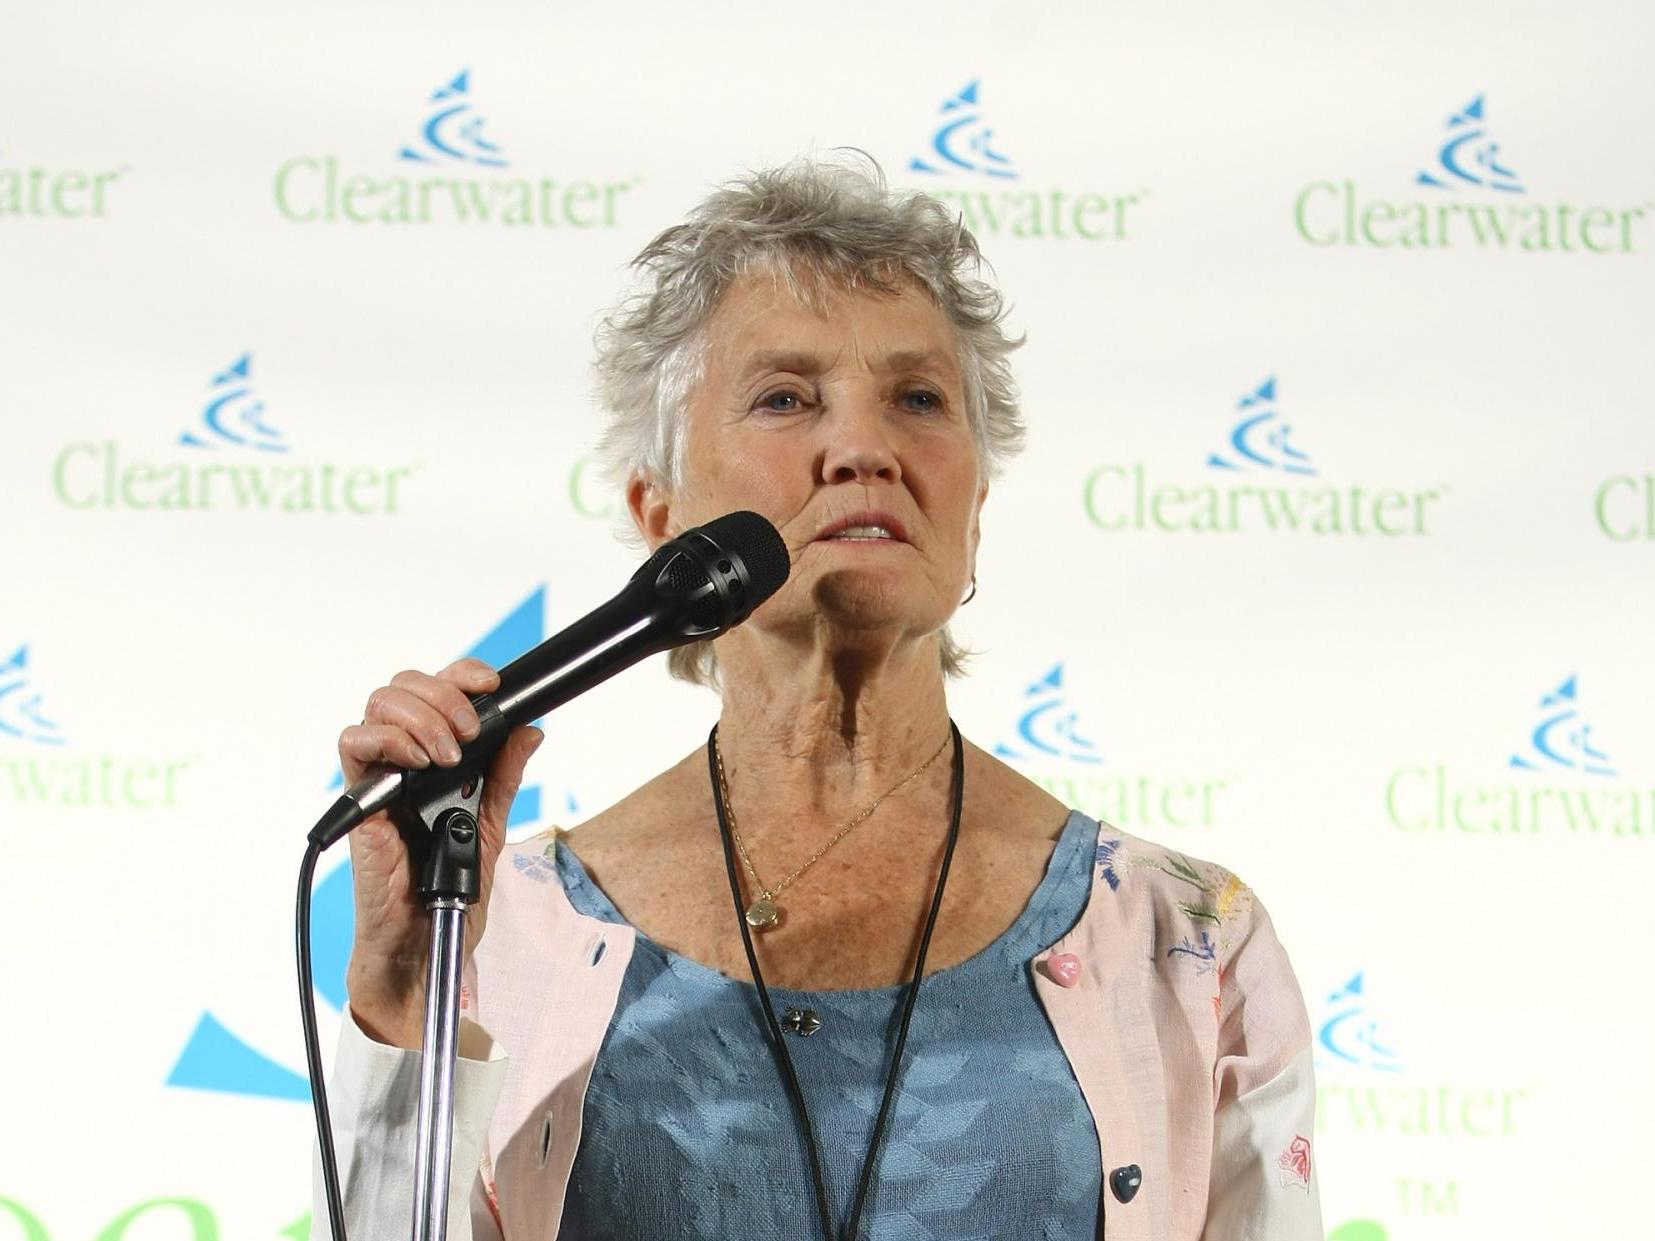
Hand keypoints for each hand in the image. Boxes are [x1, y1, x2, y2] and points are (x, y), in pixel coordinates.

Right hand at [336, 657, 542, 1047]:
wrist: (426, 942)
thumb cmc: (449, 890)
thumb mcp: (490, 826)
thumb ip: (504, 778)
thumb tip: (530, 731)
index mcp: (433, 760)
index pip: (435, 693)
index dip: (460, 675)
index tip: (491, 684)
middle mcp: (401, 762)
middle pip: (402, 687)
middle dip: (443, 696)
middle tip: (469, 733)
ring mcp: (377, 779)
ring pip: (377, 706)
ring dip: (422, 717)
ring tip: (449, 754)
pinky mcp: (359, 803)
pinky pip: (354, 746)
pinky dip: (388, 740)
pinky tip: (419, 764)